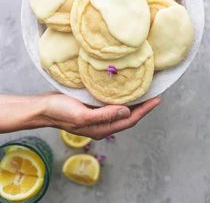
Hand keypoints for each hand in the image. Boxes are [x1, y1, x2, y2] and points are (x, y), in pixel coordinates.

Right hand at [41, 93, 159, 138]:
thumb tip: (127, 112)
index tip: (157, 99)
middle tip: (155, 93)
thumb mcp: (82, 114)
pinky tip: (124, 89)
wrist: (43, 107)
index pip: (130, 120)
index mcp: (102, 128)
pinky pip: (112, 103)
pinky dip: (122, 97)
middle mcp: (102, 123)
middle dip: (143, 106)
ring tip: (144, 90)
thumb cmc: (60, 111)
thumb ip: (104, 115)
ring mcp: (97, 115)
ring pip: (121, 110)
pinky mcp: (92, 107)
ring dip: (134, 101)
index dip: (145, 110)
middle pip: (129, 116)